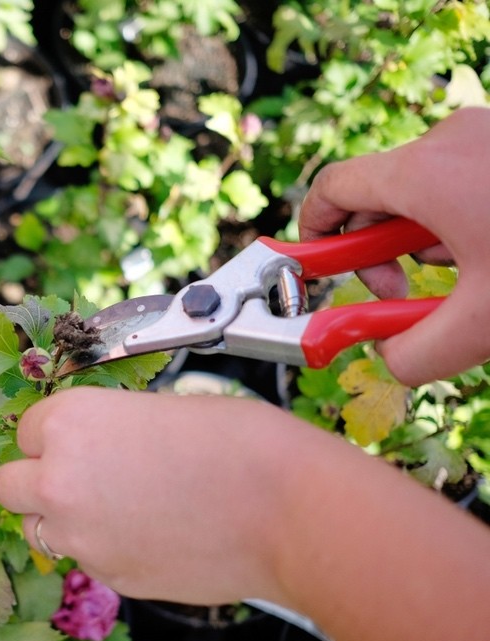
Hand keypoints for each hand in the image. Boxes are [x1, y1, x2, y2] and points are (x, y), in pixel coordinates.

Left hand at [0, 385, 365, 606]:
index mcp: (70, 422)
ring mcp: (80, 536)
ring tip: (119, 509)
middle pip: (9, 486)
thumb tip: (95, 448)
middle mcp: (59, 479)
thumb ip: (106, 431)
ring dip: (63, 519)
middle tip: (79, 479)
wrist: (285, 508)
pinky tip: (151, 534)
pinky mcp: (110, 576)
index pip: (27, 431)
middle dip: (36, 481)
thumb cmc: (236, 442)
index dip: (54, 435)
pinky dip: (105, 548)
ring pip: (39, 529)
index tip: (79, 441)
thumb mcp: (158, 411)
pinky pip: (86, 559)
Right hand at [298, 106, 489, 385]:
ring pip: (421, 192)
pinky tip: (489, 256)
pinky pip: (459, 181)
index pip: (331, 191)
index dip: (313, 237)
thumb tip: (388, 358)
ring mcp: (484, 137)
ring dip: (423, 242)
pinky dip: (458, 224)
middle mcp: (448, 141)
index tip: (320, 276)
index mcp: (423, 172)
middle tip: (400, 294)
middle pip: (375, 196)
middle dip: (377, 253)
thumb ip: (412, 353)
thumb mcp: (483, 325)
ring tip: (463, 277)